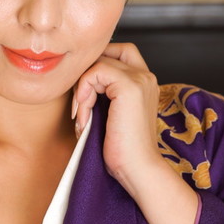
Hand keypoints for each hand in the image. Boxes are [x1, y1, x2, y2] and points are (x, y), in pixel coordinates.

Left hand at [73, 42, 161, 192]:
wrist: (138, 170)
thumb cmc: (124, 151)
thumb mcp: (111, 116)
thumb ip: (103, 95)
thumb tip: (78, 83)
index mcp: (144, 84)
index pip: (117, 54)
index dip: (95, 70)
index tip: (84, 99)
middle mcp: (146, 77)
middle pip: (107, 53)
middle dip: (87, 74)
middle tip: (80, 103)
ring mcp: (140, 79)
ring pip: (98, 63)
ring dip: (82, 90)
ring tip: (82, 117)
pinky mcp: (129, 86)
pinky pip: (95, 72)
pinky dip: (83, 93)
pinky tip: (83, 117)